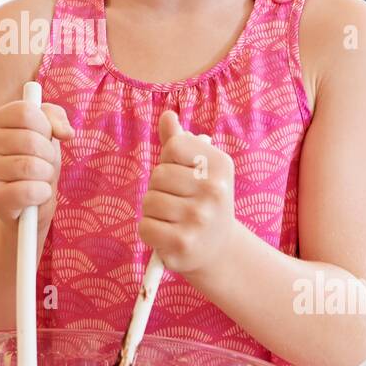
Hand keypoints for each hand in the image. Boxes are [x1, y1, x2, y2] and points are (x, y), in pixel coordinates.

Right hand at [0, 95, 74, 227]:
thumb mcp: (48, 132)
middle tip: (45, 162)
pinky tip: (37, 194)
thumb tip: (65, 133)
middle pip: (29, 139)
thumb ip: (56, 118)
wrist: (25, 201)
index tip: (45, 136)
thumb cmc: (36, 159)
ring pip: (30, 166)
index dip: (45, 126)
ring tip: (40, 177)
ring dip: (46, 174)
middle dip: (49, 154)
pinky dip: (42, 193)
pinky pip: (28, 191)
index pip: (25, 112)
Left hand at [138, 110, 235, 277]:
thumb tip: (167, 116)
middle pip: (158, 174)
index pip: (173, 146)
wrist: (218, 249)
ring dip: (153, 210)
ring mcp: (199, 219)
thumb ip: (180, 143)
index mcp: (220, 166)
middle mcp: (214, 191)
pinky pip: (145, 226)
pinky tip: (167, 234)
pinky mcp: (183, 243)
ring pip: (149, 201)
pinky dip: (149, 230)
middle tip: (176, 201)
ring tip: (173, 218)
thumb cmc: (202, 201)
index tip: (181, 174)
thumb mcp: (199, 169)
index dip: (168, 159)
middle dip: (159, 187)